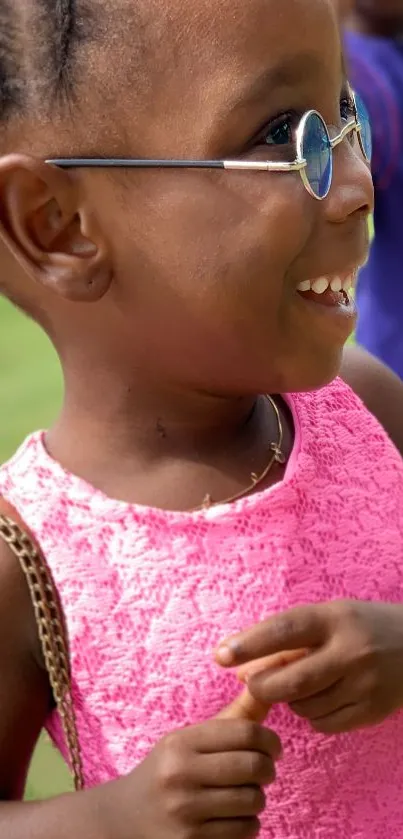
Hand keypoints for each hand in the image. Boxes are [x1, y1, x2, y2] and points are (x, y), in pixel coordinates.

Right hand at [107, 699, 281, 838]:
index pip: (245, 732)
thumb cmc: (166, 772)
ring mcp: (185, 811)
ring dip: (257, 799)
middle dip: (268, 769)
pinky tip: (231, 818)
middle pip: (254, 766)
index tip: (273, 748)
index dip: (270, 739)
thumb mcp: (188, 740)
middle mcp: (180, 774)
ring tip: (243, 795)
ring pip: (253, 801)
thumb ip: (231, 719)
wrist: (122, 819)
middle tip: (263, 772)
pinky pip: (245, 830)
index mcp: (181, 743)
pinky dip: (247, 824)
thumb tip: (265, 687)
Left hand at [215, 600, 402, 733]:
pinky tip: (322, 696)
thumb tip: (239, 669)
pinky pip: (323, 723)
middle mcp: (351, 651)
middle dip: (263, 687)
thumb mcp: (327, 619)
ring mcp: (364, 683)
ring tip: (303, 682)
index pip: (285, 630)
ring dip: (291, 700)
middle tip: (253, 684)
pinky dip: (312, 714)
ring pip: (304, 706)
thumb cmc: (361, 626)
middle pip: (291, 681)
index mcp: (335, 618)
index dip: (250, 644)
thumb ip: (286, 640)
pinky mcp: (372, 710)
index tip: (221, 655)